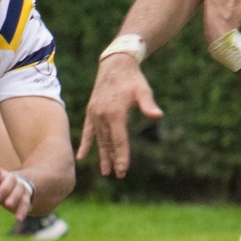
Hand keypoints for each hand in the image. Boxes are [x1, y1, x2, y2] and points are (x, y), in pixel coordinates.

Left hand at [0, 164, 34, 219]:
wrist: (8, 194)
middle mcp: (8, 178)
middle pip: (9, 180)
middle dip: (3, 188)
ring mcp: (18, 187)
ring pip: (19, 189)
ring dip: (14, 197)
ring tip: (8, 206)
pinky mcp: (25, 198)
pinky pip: (26, 202)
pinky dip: (23, 210)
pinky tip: (18, 219)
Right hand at [76, 51, 162, 178]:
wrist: (116, 64)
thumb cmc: (133, 79)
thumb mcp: (143, 90)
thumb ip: (148, 105)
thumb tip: (158, 115)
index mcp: (115, 113)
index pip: (119, 140)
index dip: (122, 156)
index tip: (124, 170)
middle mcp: (102, 115)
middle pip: (108, 143)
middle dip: (114, 160)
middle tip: (119, 175)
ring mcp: (94, 114)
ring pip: (99, 139)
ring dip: (102, 155)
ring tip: (106, 171)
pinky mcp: (91, 112)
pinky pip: (88, 132)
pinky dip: (86, 144)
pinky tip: (81, 156)